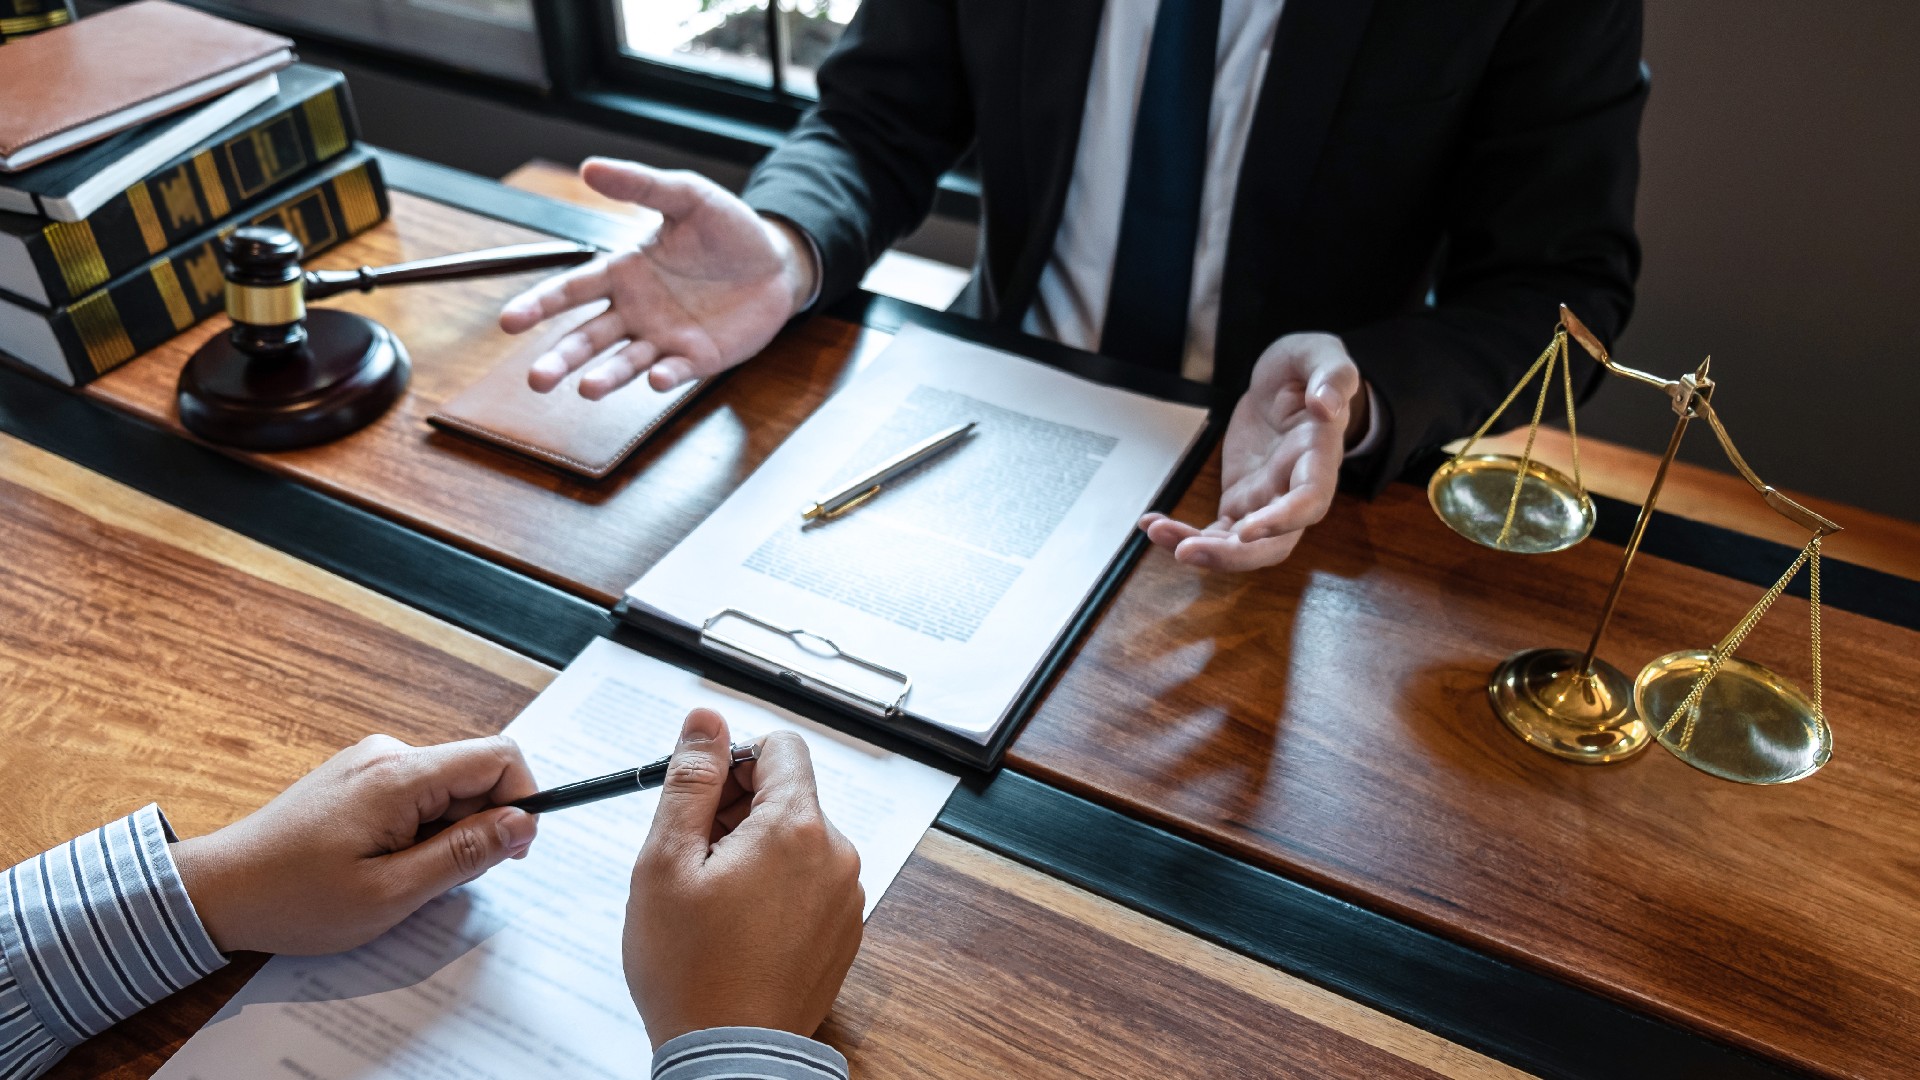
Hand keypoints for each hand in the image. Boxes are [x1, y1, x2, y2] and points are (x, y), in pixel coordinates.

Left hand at [169, 735, 537, 954]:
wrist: (217, 890)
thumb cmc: (294, 899)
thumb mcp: (390, 894)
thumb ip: (464, 854)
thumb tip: (522, 823)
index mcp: (400, 776)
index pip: (498, 757)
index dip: (523, 801)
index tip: (511, 852)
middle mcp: (388, 754)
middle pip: (473, 776)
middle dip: (476, 829)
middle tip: (438, 882)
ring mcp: (370, 762)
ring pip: (446, 790)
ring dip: (443, 835)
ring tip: (398, 879)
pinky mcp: (358, 777)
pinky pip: (416, 795)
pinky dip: (418, 831)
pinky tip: (381, 865)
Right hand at [499, 157, 818, 398]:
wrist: (777, 261)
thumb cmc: (727, 229)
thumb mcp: (687, 196)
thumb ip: (641, 185)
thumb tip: (589, 167)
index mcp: (623, 272)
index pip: (572, 290)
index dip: (540, 305)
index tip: (509, 322)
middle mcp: (635, 310)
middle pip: (588, 338)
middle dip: (561, 358)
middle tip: (537, 380)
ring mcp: (664, 338)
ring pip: (624, 362)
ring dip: (604, 377)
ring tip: (586, 389)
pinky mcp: (697, 358)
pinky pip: (674, 372)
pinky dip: (662, 378)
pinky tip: (654, 380)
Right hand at [625, 708, 862, 1048]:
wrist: (729, 1056)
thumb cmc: (689, 969)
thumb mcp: (666, 862)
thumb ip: (690, 781)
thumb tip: (706, 721)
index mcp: (796, 828)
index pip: (781, 748)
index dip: (734, 761)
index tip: (702, 796)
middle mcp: (836, 855)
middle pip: (789, 794)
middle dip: (738, 810)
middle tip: (693, 857)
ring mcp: (846, 896)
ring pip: (798, 840)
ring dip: (755, 850)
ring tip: (712, 899)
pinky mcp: (844, 929)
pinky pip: (810, 882)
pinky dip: (776, 888)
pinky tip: (739, 926)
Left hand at [1140, 332, 1364, 570]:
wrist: (1287, 383)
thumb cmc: (1308, 369)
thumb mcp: (1321, 355)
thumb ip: (1331, 376)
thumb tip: (1325, 405)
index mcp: (1319, 457)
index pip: (1310, 501)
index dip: (1282, 520)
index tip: (1247, 530)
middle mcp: (1294, 489)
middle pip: (1274, 544)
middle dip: (1231, 556)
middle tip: (1186, 551)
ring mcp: (1266, 499)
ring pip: (1240, 546)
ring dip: (1200, 548)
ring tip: (1156, 531)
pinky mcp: (1240, 499)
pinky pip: (1215, 531)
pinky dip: (1184, 534)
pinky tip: (1151, 524)